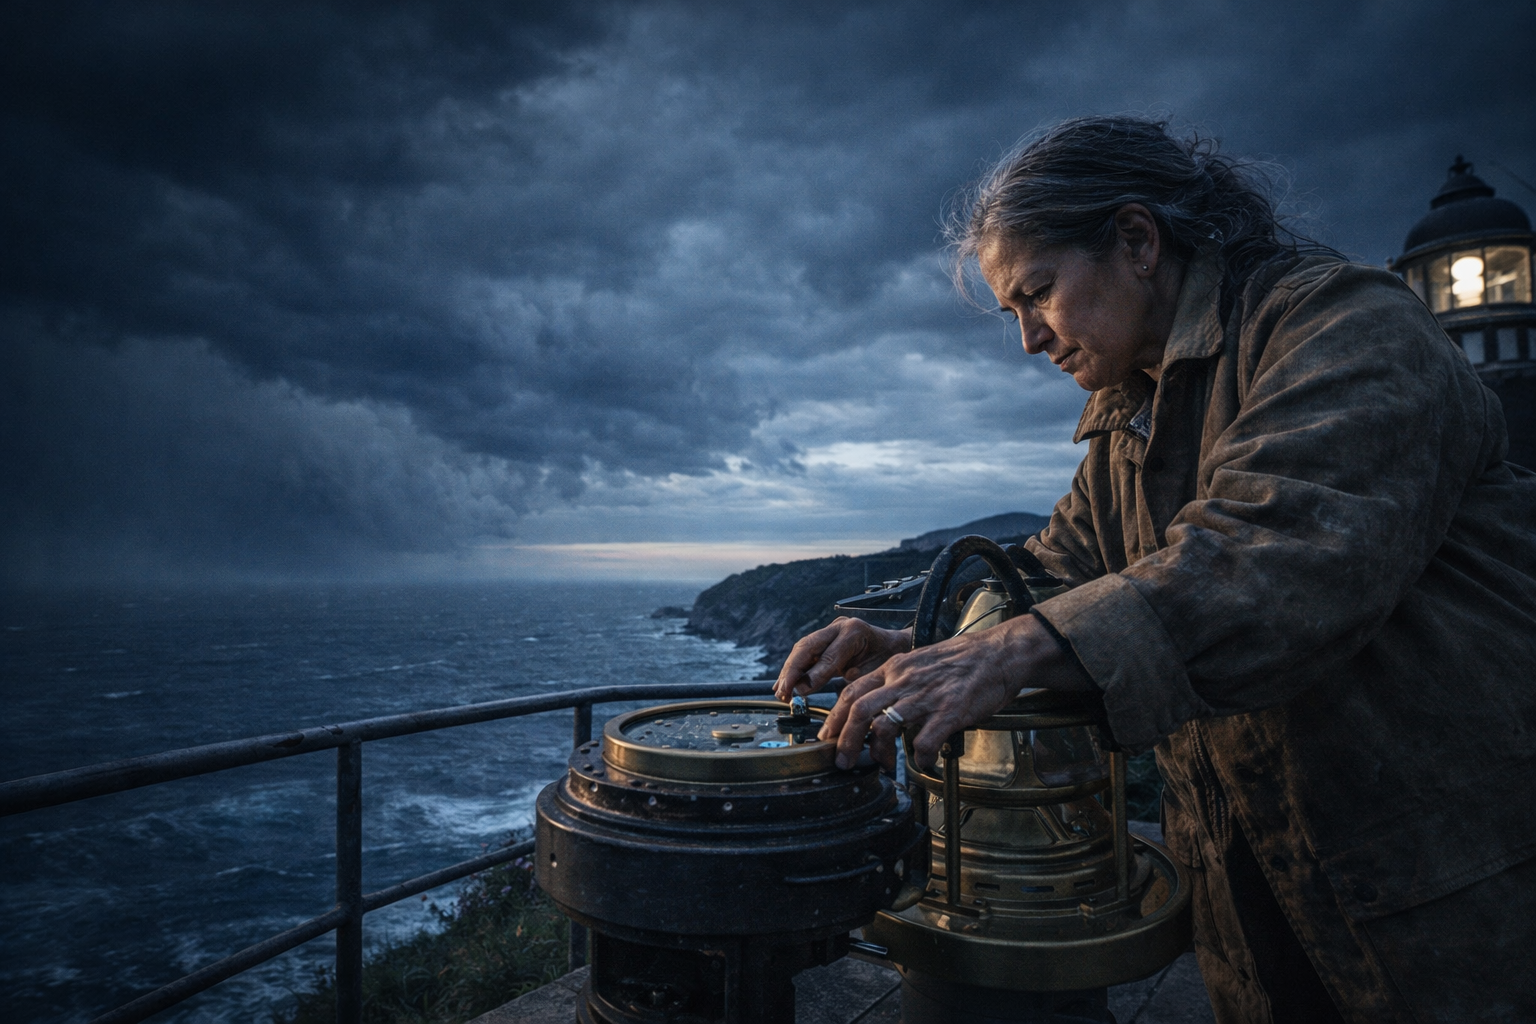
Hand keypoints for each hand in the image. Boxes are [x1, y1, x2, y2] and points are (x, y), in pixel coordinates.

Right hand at [773, 617, 910, 700]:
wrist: (896, 647)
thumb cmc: (889, 659)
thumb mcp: (875, 671)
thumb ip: (848, 678)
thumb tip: (816, 687)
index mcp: (855, 631)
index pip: (829, 655)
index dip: (814, 674)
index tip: (801, 691)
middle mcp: (839, 627)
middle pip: (808, 646)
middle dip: (792, 670)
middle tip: (783, 691)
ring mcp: (829, 631)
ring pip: (802, 649)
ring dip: (789, 671)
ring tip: (780, 692)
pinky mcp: (824, 640)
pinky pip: (804, 654)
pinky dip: (793, 670)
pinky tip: (783, 684)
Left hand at [822, 613, 1094, 770]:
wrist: (999, 653)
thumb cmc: (963, 660)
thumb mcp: (919, 662)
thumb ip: (898, 683)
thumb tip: (880, 711)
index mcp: (894, 667)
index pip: (851, 691)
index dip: (835, 718)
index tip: (829, 738)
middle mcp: (904, 680)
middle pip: (858, 709)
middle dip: (844, 741)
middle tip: (843, 762)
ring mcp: (926, 696)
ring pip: (884, 725)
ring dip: (877, 753)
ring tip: (882, 767)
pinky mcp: (950, 711)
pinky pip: (924, 742)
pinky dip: (919, 758)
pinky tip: (924, 764)